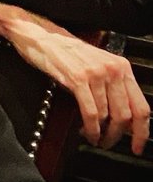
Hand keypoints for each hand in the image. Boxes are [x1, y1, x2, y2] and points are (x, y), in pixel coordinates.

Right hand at [0, 2, 149, 153]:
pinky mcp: (78, 78)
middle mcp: (112, 69)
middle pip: (125, 115)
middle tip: (108, 143)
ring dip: (101, 133)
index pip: (141, 107)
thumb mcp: (96, 64)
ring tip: (93, 136)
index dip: (141, 132)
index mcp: (121, 66)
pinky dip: (90, 128)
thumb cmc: (65, 50)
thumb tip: (121, 118)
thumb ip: (113, 87)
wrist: (40, 36)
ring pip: (108, 116)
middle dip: (117, 136)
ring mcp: (96, 74)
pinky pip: (91, 112)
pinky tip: (86, 131)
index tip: (137, 146)